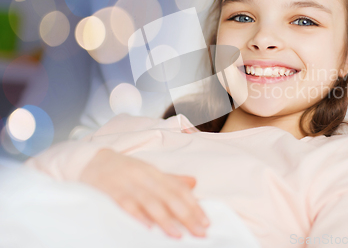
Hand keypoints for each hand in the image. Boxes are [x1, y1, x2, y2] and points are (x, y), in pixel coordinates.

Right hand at [79, 148, 209, 238]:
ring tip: (178, 235)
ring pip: (149, 202)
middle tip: (199, 232)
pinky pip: (125, 204)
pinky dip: (137, 216)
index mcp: (154, 173)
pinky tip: (147, 228)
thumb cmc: (124, 170)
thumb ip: (170, 180)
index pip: (178, 189)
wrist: (92, 161)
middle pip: (168, 196)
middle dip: (186, 215)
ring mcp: (127, 183)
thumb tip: (194, 183)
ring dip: (165, 219)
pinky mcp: (110, 192)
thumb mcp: (148, 172)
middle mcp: (143, 177)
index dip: (193, 205)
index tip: (206, 222)